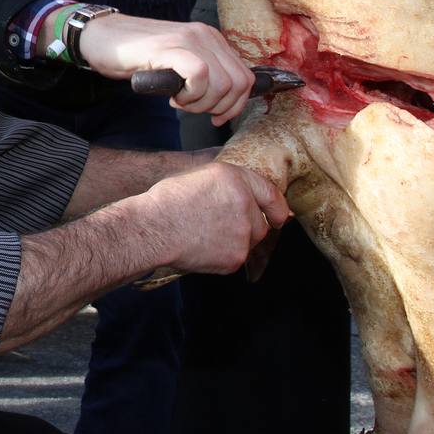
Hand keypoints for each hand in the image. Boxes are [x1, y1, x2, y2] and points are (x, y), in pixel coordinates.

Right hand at [77, 14, 254, 125]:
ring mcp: (189, 39)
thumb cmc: (137, 55)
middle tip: (193, 109)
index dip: (235, 105)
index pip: (246, 77)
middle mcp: (206, 35)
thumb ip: (204, 74)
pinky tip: (173, 97)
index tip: (216, 117)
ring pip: (221, 82)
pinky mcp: (170, 47)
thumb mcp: (179, 63)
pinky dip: (190, 95)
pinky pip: (200, 74)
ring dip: (201, 103)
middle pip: (238, 83)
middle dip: (219, 108)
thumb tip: (225, 102)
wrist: (102, 37)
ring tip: (179, 102)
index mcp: (212, 39)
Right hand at [144, 162, 287, 274]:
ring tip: (208, 235)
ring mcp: (243, 234)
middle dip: (250, 226)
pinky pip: (236, 258)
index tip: (279, 215)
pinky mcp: (235, 258)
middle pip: (262, 223)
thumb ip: (230, 183)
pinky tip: (203, 246)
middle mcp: (246, 205)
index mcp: (237, 180)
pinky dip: (224, 255)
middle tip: (223, 226)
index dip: (276, 206)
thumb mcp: (201, 176)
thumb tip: (247, 195)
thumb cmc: (168, 201)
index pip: (271, 193)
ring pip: (250, 242)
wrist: (154, 228)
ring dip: (237, 240)